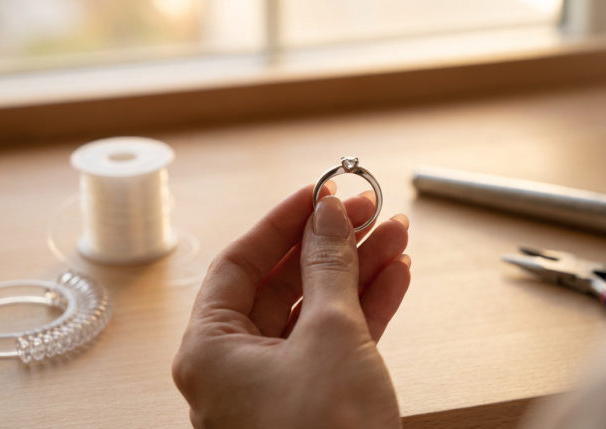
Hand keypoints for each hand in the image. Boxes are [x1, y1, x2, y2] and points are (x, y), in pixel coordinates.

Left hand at [172, 184, 410, 428]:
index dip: (282, 223)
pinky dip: (366, 309)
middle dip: (331, 245)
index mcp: (212, 350)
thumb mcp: (330, 334)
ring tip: (394, 235)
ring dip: (357, 272)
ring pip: (316, 310)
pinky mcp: (316, 401)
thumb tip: (327, 216)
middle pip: (283, 284)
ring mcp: (278, 386)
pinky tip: (394, 276)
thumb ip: (328, 267)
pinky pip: (336, 341)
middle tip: (366, 212)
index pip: (241, 264)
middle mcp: (236, 368)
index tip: (318, 194)